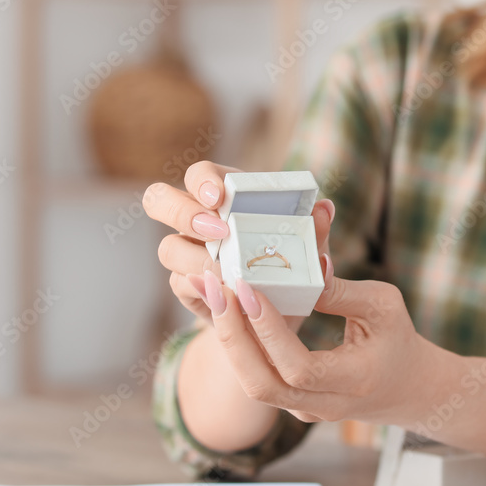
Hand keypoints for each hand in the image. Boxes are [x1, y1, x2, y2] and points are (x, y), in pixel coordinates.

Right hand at [143, 161, 335, 329]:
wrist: (280, 311)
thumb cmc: (291, 263)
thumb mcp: (309, 248)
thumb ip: (316, 229)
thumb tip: (325, 209)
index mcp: (226, 196)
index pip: (201, 174)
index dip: (203, 181)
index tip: (218, 198)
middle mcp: (197, 219)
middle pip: (160, 200)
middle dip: (182, 213)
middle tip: (216, 232)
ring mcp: (186, 252)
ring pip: (168, 248)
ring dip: (196, 260)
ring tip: (228, 272)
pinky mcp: (186, 285)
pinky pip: (179, 283)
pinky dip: (201, 289)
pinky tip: (224, 292)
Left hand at [199, 266, 459, 425]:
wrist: (405, 388)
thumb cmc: (397, 339)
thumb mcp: (384, 306)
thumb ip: (343, 291)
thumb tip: (307, 265)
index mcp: (354, 381)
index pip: (299, 368)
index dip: (269, 332)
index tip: (249, 289)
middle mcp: (324, 405)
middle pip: (262, 386)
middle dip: (232, 336)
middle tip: (214, 286)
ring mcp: (303, 410)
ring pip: (252, 384)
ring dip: (227, 338)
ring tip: (210, 291)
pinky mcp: (290, 403)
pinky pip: (256, 377)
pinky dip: (237, 344)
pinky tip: (224, 309)